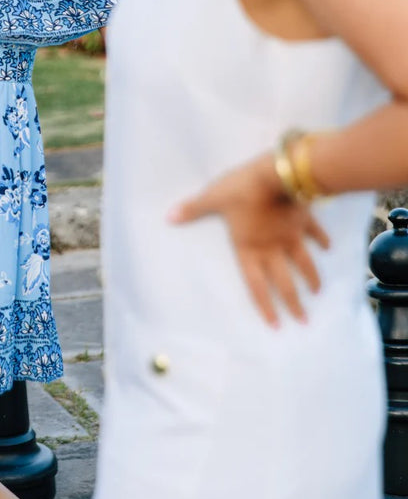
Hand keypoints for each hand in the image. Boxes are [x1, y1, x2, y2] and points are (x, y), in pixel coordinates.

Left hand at [168, 153, 329, 326]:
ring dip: (311, 278)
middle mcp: (272, 248)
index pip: (256, 284)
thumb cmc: (241, 189)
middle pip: (285, 282)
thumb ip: (193, 209)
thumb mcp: (213, 198)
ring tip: (317, 291)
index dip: (265, 306)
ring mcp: (292, 235)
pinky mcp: (305, 219)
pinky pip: (315, 234)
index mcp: (248, 248)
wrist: (277, 174)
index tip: (276, 325)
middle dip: (294, 303)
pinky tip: (329, 248)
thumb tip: (169, 217)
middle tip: (303, 320)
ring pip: (304, 263)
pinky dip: (322, 241)